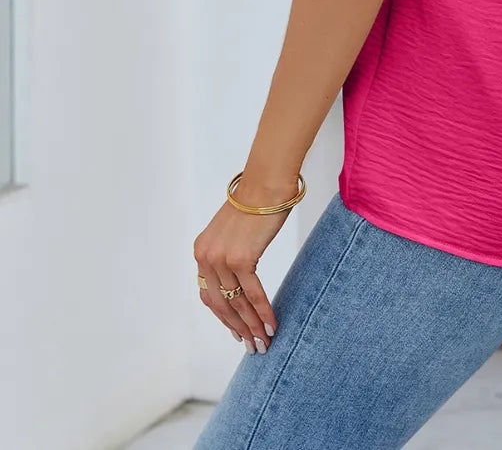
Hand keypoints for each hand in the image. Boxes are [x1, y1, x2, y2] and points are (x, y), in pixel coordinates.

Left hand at [193, 176, 297, 351]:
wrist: (267, 183)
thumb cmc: (257, 203)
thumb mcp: (233, 232)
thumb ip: (230, 254)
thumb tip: (240, 280)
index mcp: (202, 251)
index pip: (209, 294)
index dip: (224, 317)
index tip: (237, 331)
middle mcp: (206, 257)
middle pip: (220, 305)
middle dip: (238, 328)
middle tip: (252, 346)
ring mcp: (222, 259)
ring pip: (237, 303)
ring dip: (251, 326)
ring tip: (264, 343)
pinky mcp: (241, 259)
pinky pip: (253, 294)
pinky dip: (263, 312)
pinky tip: (272, 325)